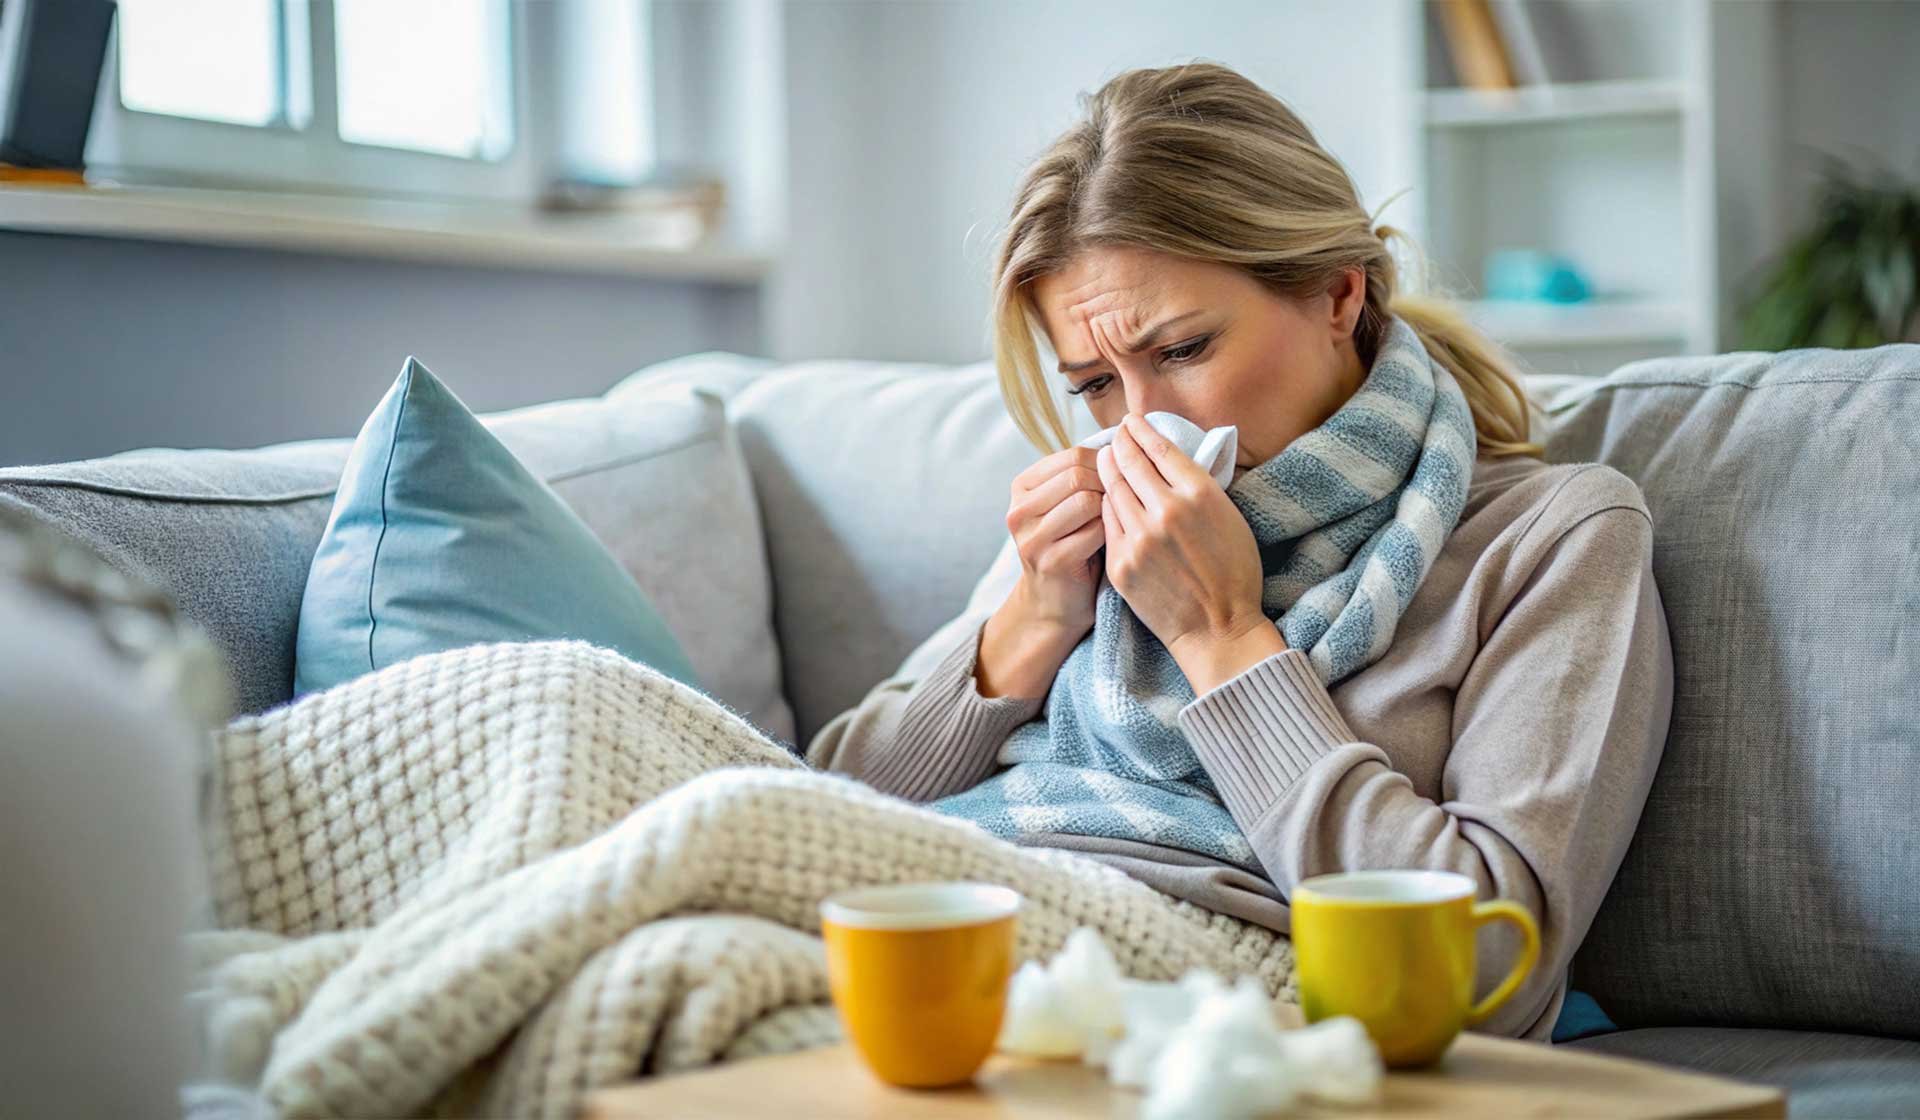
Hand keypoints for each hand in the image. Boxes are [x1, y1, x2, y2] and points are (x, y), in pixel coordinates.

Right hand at [976, 446, 1106, 697]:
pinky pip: (1094, 531)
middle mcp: (1019, 510)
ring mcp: (1030, 537)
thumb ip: (1083, 474)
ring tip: (1118, 522)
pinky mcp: (1049, 561)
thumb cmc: (1073, 545)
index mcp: (1022, 487)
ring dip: (1110, 509)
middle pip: (1078, 475)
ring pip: (1085, 500)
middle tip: (1123, 505)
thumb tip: (1123, 438)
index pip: (1073, 456)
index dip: (1105, 465)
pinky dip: (1111, 533)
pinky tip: (1115, 542)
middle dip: (1108, 486)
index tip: (1120, 483)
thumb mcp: (1068, 504)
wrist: (1056, 602)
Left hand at [1097, 414, 1287, 694]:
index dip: (1141, 430)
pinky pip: (1107, 523)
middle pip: (1130, 463)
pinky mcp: (1121, 563)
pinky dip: (1106, 505)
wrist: (1217, 629)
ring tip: (1104, 459)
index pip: (1160, 448)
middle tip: (1114, 435)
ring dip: (1107, 470)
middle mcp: (1166, 511)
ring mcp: (1139, 538)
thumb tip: (1169, 457)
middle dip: (1119, 444)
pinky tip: (1106, 497)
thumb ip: (1198, 487)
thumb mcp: (1230, 518)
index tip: (1131, 422)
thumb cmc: (1233, 573)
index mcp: (1200, 495)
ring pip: (1113, 490)